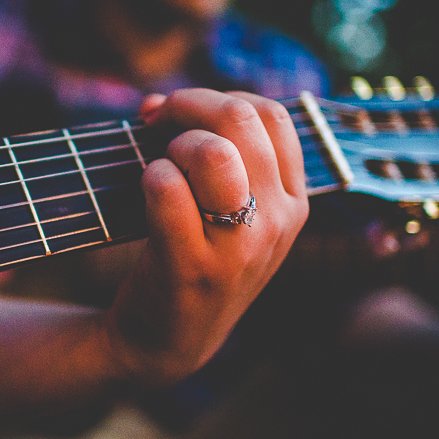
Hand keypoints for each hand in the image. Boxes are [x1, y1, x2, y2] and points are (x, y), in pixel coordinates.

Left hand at [102, 89, 308, 384]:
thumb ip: (212, 152)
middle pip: (241, 119)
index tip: (180, 114)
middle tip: (154, 121)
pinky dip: (147, 175)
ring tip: (159, 166)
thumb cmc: (192, 257)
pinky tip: (144, 193)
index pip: (271, 114)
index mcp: (293, 200)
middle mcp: (277, 221)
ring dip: (173, 144)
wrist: (168, 340)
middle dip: (186, 105)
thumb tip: (158, 104)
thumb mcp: (230, 212)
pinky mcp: (193, 266)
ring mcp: (239, 247)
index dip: (217, 98)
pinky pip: (166, 187)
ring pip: (211, 152)